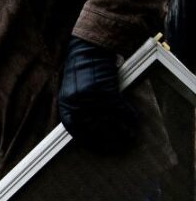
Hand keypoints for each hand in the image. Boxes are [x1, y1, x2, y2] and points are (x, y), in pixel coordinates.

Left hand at [58, 36, 136, 150]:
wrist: (89, 50)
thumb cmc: (82, 73)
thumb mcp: (72, 92)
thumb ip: (76, 109)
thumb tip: (87, 130)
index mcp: (65, 104)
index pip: (75, 130)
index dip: (89, 142)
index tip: (100, 150)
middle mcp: (76, 102)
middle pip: (93, 128)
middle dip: (107, 140)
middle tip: (118, 147)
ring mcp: (91, 96)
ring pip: (108, 120)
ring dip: (121, 131)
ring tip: (129, 138)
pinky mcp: (105, 89)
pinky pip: (118, 108)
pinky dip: (128, 116)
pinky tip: (134, 122)